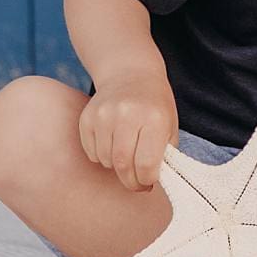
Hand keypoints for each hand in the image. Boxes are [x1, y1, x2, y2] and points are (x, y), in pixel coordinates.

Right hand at [79, 66, 178, 190]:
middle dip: (131, 182)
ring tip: (127, 154)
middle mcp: (127, 114)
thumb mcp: (169, 126)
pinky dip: (102, 156)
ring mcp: (104, 114)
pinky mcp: (87, 117)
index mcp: (153, 118)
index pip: (146, 164)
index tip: (149, 182)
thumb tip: (150, 184)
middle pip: (123, 166)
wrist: (131, 73)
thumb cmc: (154, 105)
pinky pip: (92, 153)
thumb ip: (164, 155)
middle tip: (137, 182)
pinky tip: (113, 143)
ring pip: (106, 161)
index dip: (147, 180)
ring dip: (116, 167)